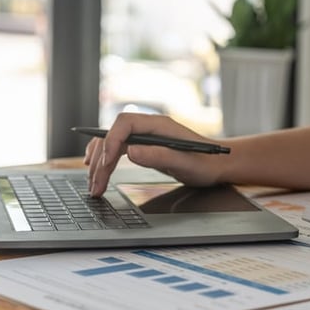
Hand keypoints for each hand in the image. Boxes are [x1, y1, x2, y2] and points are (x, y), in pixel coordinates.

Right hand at [83, 113, 225, 195]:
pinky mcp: (143, 146)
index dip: (111, 140)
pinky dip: (105, 160)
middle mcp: (149, 127)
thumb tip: (131, 151)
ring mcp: (145, 136)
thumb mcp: (185, 162)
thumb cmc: (206, 163)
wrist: (217, 164)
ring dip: (99, 163)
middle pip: (114, 136)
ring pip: (112, 143)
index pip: (124, 123)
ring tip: (93, 185)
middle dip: (101, 160)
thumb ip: (160, 156)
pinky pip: (117, 149)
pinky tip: (97, 169)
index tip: (104, 163)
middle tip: (96, 185)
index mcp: (159, 125)